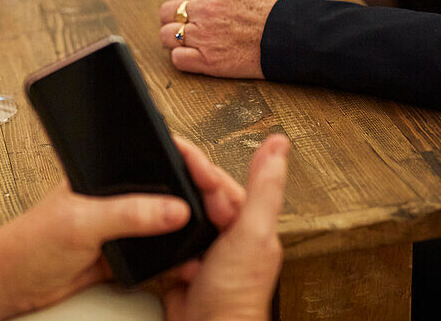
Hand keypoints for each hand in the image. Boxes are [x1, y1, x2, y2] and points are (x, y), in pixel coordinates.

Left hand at [0, 137, 245, 313]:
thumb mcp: (81, 222)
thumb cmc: (28, 241)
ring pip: (170, 218)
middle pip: (171, 185)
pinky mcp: (122, 250)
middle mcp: (117, 192)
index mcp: (105, 171)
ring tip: (216, 234)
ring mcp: (122, 221)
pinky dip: (179, 258)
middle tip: (223, 208)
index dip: (187, 159)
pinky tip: (190, 263)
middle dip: (201, 194)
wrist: (12, 284)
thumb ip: (128, 213)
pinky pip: (161, 251)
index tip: (209, 175)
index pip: (155, 152)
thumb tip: (174, 209)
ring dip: (194, 227)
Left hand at [159, 0, 284, 77]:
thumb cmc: (274, 16)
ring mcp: (204, 35)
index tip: (189, 12)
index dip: (184, 4)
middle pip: (167, 12)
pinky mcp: (208, 60)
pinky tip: (194, 57)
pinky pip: (177, 59)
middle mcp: (206, 9)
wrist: (290, 37)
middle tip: (183, 27)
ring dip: (174, 40)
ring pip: (166, 35)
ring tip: (187, 44)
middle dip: (173, 20)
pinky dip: (182, 59)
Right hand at [163, 134, 289, 320]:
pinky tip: (163, 239)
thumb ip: (264, 188)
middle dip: (181, 185)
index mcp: (249, 220)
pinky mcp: (183, 264)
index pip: (219, 180)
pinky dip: (161, 238)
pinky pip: (166, 240)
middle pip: (197, 194)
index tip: (178, 146)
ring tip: (161, 202)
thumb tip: (279, 145)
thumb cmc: (238, 295)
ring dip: (170, 211)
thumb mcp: (253, 233)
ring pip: (180, 215)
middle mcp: (228, 232)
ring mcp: (205, 249)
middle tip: (164, 169)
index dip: (197, 163)